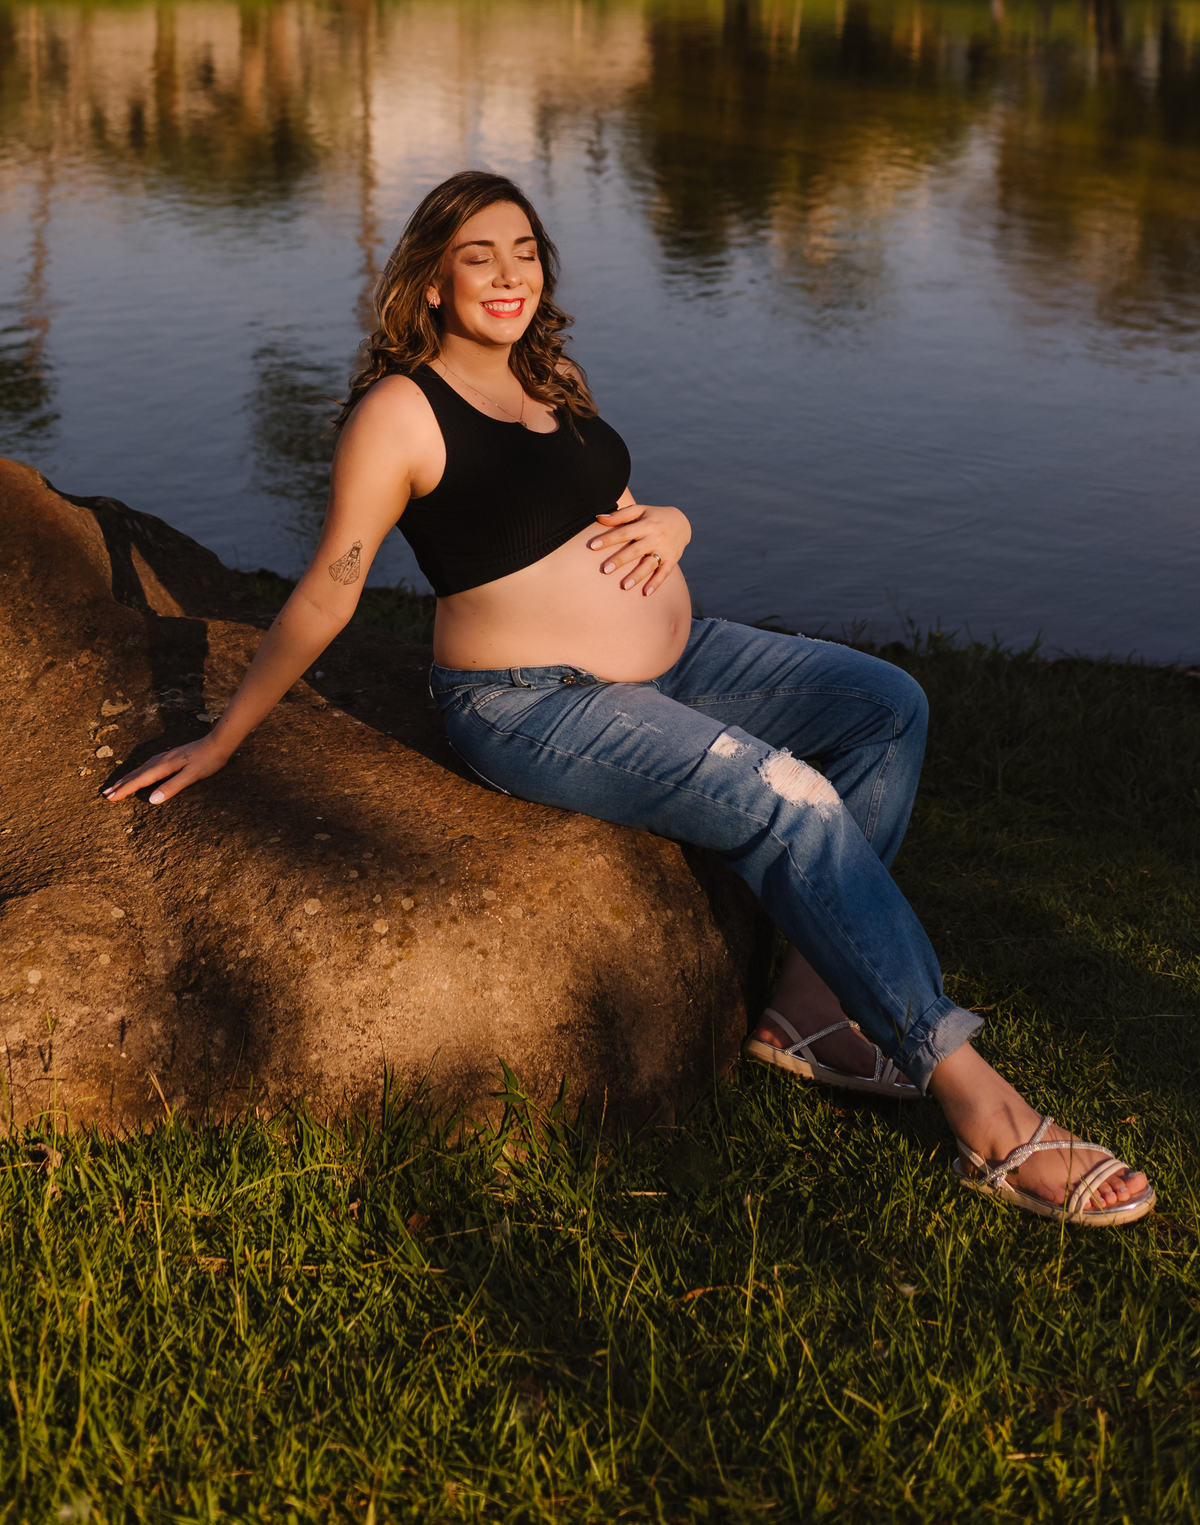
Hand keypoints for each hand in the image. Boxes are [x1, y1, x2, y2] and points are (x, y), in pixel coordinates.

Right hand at [102, 733, 230, 805]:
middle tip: (105, 794)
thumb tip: (152, 800)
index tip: (110, 798)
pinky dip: (137, 772)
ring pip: (140, 769)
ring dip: (127, 778)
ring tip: (116, 785)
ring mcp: (164, 757)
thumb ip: (172, 787)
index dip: (124, 790)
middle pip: (136, 775)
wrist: (217, 744)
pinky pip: (147, 766)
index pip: (139, 781)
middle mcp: (160, 761)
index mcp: (162, 767)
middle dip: (120, 785)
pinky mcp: (169, 757)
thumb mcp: (191, 776)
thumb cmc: (207, 762)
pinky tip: (138, 774)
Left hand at [588, 502, 690, 595]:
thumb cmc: (654, 517)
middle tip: (605, 570)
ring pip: (650, 564)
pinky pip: (664, 573)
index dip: (608, 539)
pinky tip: (646, 593)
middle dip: (620, 560)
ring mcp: (664, 550)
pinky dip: (656, 583)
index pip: (624, 532)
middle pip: (635, 550)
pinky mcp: (672, 560)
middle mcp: (655, 538)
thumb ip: (620, 515)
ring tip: (625, 586)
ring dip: (638, 576)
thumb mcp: (640, 510)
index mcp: (646, 524)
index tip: (592, 546)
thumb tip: (598, 518)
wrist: (682, 522)